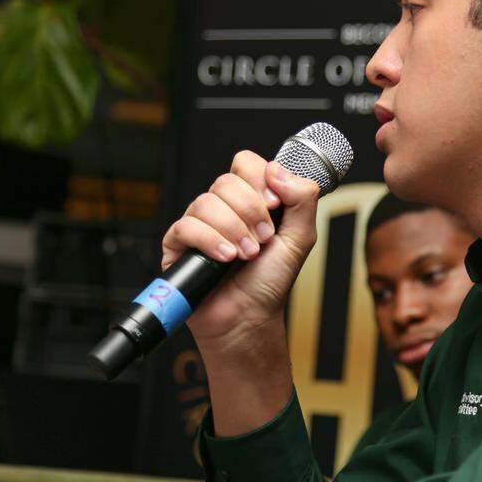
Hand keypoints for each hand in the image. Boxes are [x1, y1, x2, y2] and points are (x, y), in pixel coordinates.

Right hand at [162, 152, 320, 347]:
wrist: (249, 318)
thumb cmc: (270, 281)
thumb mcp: (300, 237)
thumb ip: (302, 199)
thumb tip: (278, 170)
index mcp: (249, 199)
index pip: (246, 164)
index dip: (259, 179)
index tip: (275, 206)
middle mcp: (222, 207)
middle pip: (226, 181)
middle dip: (251, 213)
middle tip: (262, 240)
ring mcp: (199, 224)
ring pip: (206, 202)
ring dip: (233, 230)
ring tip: (246, 255)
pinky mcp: (178, 244)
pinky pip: (186, 226)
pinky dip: (210, 241)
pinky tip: (225, 258)